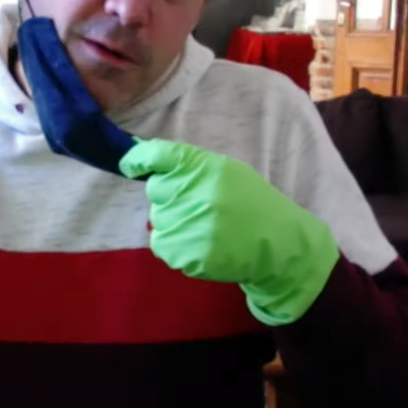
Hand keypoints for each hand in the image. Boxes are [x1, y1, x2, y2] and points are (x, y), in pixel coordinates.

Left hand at [119, 138, 339, 325]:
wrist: (277, 244)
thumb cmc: (251, 203)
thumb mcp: (227, 172)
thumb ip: (189, 164)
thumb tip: (140, 154)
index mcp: (203, 167)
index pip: (157, 155)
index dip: (137, 159)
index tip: (129, 165)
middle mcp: (191, 193)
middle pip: (155, 190)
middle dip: (169, 195)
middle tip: (198, 204)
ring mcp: (186, 225)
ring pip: (158, 218)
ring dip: (173, 221)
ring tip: (205, 227)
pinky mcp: (183, 253)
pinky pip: (160, 242)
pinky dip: (174, 244)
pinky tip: (200, 243)